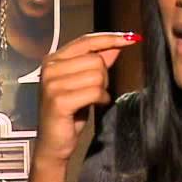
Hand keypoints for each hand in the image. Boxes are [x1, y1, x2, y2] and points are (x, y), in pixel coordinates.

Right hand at [35, 32, 139, 166]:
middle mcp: (50, 68)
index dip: (110, 38)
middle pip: (95, 59)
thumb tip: (115, 45)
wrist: (53, 143)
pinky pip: (94, 91)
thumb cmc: (69, 114)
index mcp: (53, 60)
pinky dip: (101, 99)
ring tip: (93, 100)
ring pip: (97, 75)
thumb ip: (96, 63)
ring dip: (102, 89)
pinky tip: (95, 105)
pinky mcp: (59, 100)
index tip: (131, 38)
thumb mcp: (84, 84)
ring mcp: (52, 84)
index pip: (86, 41)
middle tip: (96, 91)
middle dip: (104, 76)